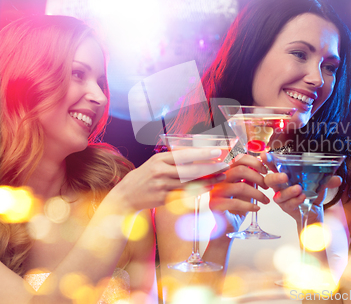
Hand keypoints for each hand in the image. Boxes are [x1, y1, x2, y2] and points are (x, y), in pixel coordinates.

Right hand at [110, 148, 227, 211]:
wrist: (126, 195)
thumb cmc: (145, 177)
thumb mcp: (155, 163)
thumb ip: (173, 159)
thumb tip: (196, 153)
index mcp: (159, 159)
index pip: (185, 154)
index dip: (202, 153)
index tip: (217, 151)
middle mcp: (160, 171)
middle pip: (190, 169)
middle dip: (210, 167)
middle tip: (224, 165)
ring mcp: (161, 186)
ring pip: (190, 183)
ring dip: (208, 180)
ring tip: (221, 177)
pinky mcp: (163, 199)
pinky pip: (184, 195)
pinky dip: (198, 191)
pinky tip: (208, 188)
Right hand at [209, 154, 269, 231]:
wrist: (226, 224)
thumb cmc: (236, 205)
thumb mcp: (244, 188)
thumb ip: (249, 178)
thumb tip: (263, 168)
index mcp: (226, 171)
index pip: (239, 158)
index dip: (254, 162)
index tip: (265, 170)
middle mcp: (218, 179)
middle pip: (240, 170)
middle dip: (258, 178)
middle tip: (267, 186)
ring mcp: (215, 191)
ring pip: (241, 187)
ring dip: (257, 194)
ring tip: (265, 200)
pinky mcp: (215, 204)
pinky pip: (235, 203)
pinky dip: (249, 205)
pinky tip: (257, 208)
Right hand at [262, 152, 341, 223]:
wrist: (315, 210)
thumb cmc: (312, 191)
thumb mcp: (320, 183)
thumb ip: (327, 179)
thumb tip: (337, 179)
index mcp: (284, 174)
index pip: (273, 166)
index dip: (267, 161)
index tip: (265, 155)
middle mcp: (280, 186)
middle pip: (269, 180)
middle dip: (275, 177)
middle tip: (285, 176)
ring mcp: (281, 197)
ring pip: (278, 194)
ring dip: (288, 191)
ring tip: (299, 188)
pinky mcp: (286, 207)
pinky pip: (287, 204)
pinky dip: (295, 200)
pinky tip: (302, 197)